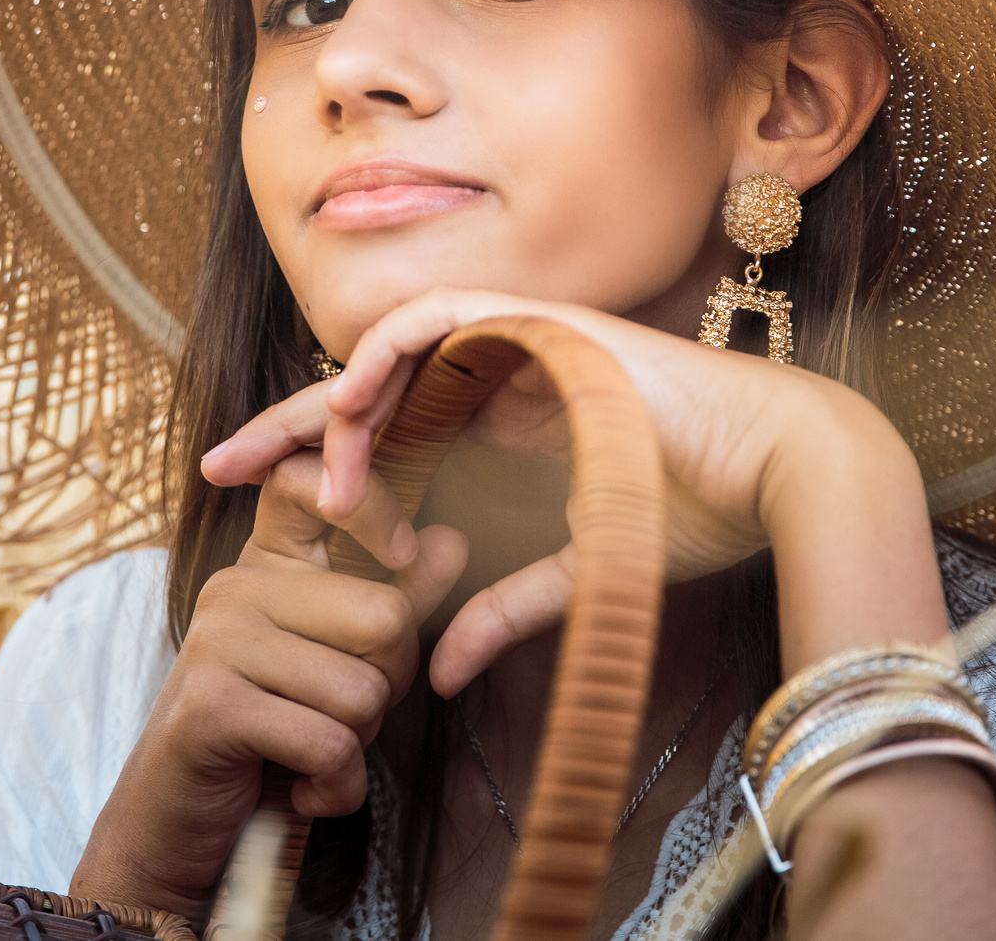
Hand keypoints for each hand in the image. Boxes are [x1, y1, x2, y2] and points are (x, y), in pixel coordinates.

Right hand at [70, 448, 465, 916]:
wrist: (179, 824)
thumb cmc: (273, 738)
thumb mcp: (340, 664)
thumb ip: (395, 602)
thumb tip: (453, 540)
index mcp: (268, 561)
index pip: (313, 481)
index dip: (376, 506)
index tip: (401, 550)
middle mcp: (236, 584)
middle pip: (386, 618)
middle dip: (387, 689)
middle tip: (337, 716)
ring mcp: (217, 641)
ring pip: (363, 693)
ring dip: (358, 747)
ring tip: (311, 753)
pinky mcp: (211, 706)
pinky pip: (329, 745)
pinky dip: (337, 789)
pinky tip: (303, 791)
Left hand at [201, 287, 936, 692]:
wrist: (778, 471)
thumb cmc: (697, 515)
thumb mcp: (575, 577)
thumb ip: (504, 610)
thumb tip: (438, 677)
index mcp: (509, 426)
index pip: (396, 434)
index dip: (324, 463)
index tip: (258, 503)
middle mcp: (503, 376)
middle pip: (373, 389)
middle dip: (290, 425)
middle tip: (217, 462)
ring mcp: (519, 340)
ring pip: (392, 350)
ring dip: (338, 402)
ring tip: (300, 465)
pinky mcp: (540, 320)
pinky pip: (441, 318)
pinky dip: (390, 353)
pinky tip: (355, 404)